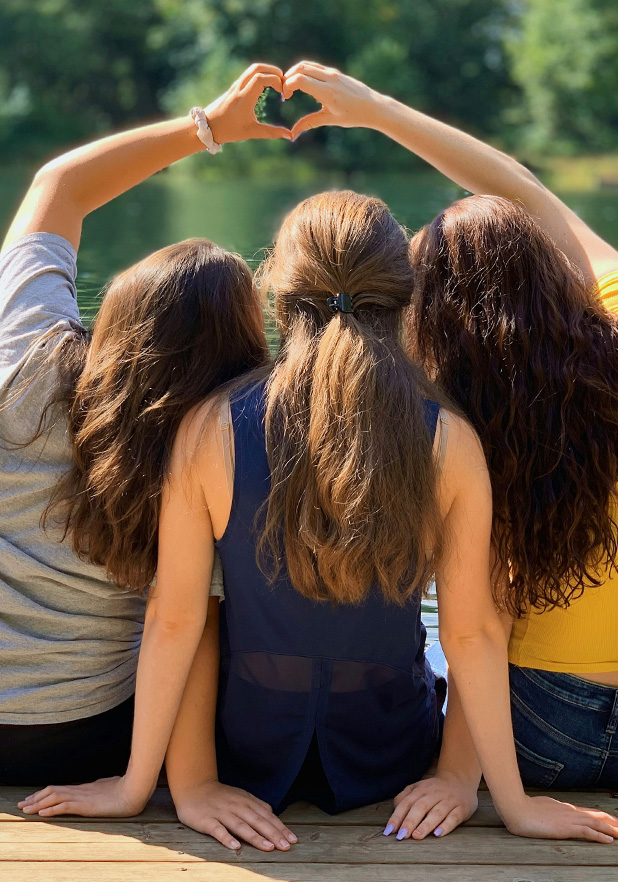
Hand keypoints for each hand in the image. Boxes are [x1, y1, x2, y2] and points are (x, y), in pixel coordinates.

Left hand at [17, 775, 147, 817]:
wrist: (136, 788)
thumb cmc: (128, 788)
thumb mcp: (112, 788)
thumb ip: (103, 788)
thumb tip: (100, 788)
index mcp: (86, 787)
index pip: (60, 789)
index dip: (45, 793)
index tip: (33, 798)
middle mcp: (81, 790)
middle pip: (53, 791)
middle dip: (35, 797)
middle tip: (22, 804)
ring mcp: (83, 796)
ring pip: (55, 797)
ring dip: (38, 803)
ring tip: (25, 809)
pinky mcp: (87, 805)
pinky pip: (65, 806)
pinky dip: (52, 808)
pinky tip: (42, 812)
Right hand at [173, 779, 297, 851]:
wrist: (193, 786)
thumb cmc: (219, 795)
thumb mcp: (240, 796)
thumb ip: (256, 805)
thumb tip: (272, 814)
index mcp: (246, 801)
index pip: (267, 816)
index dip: (280, 828)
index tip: (293, 840)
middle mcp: (237, 806)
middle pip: (258, 821)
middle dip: (273, 834)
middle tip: (286, 846)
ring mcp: (222, 813)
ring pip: (241, 826)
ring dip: (256, 837)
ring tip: (268, 847)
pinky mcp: (207, 820)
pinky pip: (218, 830)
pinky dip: (227, 838)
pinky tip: (235, 847)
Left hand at [206, 63, 290, 143]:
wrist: (208, 126)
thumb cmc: (229, 131)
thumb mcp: (251, 132)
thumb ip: (271, 133)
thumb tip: (289, 136)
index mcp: (244, 98)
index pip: (261, 78)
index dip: (276, 80)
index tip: (283, 92)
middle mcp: (239, 88)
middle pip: (257, 68)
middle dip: (273, 71)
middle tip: (283, 82)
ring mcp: (236, 85)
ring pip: (252, 69)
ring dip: (267, 71)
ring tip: (277, 82)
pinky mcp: (234, 87)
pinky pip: (248, 74)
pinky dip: (260, 75)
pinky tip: (266, 85)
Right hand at [282, 61, 379, 138]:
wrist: (374, 106)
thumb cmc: (354, 116)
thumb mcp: (330, 120)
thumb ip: (309, 123)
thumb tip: (292, 134)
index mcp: (327, 92)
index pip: (300, 79)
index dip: (288, 86)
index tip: (286, 97)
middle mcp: (330, 78)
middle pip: (300, 68)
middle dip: (288, 78)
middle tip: (285, 92)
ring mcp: (333, 73)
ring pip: (307, 65)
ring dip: (295, 73)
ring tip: (292, 88)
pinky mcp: (335, 72)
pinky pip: (316, 67)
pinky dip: (305, 72)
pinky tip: (304, 85)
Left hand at [384, 772, 478, 840]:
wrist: (460, 781)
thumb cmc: (434, 790)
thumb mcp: (417, 789)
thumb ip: (404, 798)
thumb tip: (394, 813)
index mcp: (421, 789)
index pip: (406, 803)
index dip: (397, 816)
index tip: (389, 831)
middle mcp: (434, 794)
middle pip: (420, 807)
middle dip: (410, 821)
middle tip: (401, 835)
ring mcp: (448, 801)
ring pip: (436, 813)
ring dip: (426, 825)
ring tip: (416, 836)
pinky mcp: (461, 809)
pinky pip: (453, 817)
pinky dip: (445, 826)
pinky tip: (438, 834)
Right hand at [503, 795, 617, 842]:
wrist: (514, 807)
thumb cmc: (521, 808)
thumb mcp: (537, 808)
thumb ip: (547, 811)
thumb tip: (549, 813)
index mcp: (563, 807)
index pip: (587, 811)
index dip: (602, 817)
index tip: (612, 821)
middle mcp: (569, 811)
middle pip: (596, 815)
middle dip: (611, 822)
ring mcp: (568, 818)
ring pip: (596, 822)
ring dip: (611, 829)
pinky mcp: (564, 827)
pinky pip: (587, 831)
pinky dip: (600, 835)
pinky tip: (609, 841)